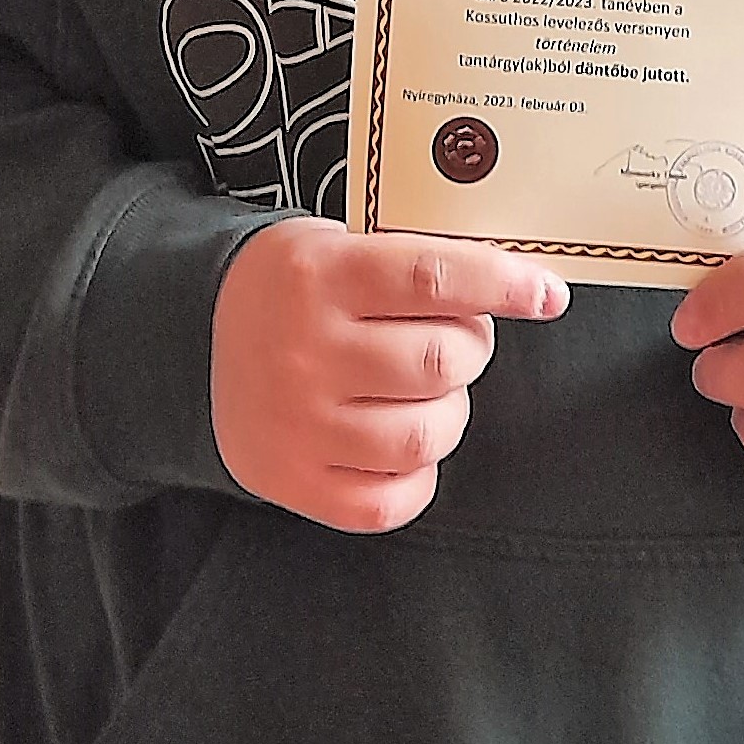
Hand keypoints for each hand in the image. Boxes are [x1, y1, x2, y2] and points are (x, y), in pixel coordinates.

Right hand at [211, 218, 568, 532]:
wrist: (194, 335)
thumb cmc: (294, 286)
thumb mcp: (338, 244)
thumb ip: (413, 261)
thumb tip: (515, 284)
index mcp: (321, 275)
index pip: (434, 277)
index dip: (503, 285)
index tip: (548, 294)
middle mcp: (306, 349)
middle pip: (439, 360)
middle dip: (472, 348)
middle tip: (456, 339)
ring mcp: (296, 422)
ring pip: (424, 434)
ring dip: (451, 412)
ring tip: (429, 391)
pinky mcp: (291, 480)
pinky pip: (389, 500)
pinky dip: (419, 475)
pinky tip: (403, 441)